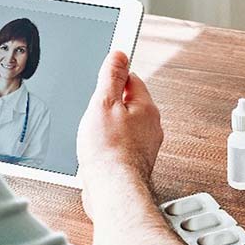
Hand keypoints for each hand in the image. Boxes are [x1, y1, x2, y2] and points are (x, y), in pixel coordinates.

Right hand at [77, 51, 162, 219]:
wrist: (113, 190)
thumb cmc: (109, 151)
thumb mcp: (103, 103)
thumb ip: (111, 77)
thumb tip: (119, 54)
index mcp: (146, 107)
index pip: (132, 79)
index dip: (114, 77)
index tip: (103, 79)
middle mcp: (151, 126)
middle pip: (128, 103)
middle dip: (109, 106)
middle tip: (94, 112)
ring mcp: (144, 146)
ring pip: (123, 126)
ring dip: (108, 128)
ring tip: (94, 135)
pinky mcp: (135, 163)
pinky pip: (120, 146)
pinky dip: (108, 146)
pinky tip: (96, 152)